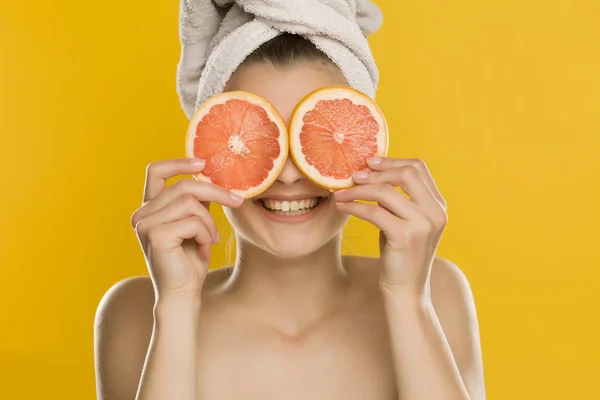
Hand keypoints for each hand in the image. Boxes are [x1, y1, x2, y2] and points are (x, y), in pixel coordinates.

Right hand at [130, 158, 243, 298]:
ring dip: (210, 222)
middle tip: (237, 202)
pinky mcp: (156, 235)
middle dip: (216, 193)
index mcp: (149, 209)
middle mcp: (142, 214)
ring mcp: (145, 224)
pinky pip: (193, 221)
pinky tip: (204, 250)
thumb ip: (197, 202)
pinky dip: (206, 234)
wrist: (183, 294)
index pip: (156, 171)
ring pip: (191, 203)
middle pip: (184, 186)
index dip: (179, 163)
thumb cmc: (190, 261)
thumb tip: (211, 177)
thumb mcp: (196, 224)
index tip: (203, 163)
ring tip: (212, 239)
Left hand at [334, 157, 447, 295]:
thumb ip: (396, 198)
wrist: (406, 290)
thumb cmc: (400, 254)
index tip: (369, 161)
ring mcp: (423, 224)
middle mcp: (435, 212)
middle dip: (376, 171)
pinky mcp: (406, 236)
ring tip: (341, 192)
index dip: (392, 160)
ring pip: (386, 191)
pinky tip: (342, 206)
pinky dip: (355, 206)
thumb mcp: (403, 220)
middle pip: (407, 173)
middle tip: (353, 175)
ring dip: (359, 189)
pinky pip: (374, 212)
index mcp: (438, 205)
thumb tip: (369, 172)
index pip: (418, 168)